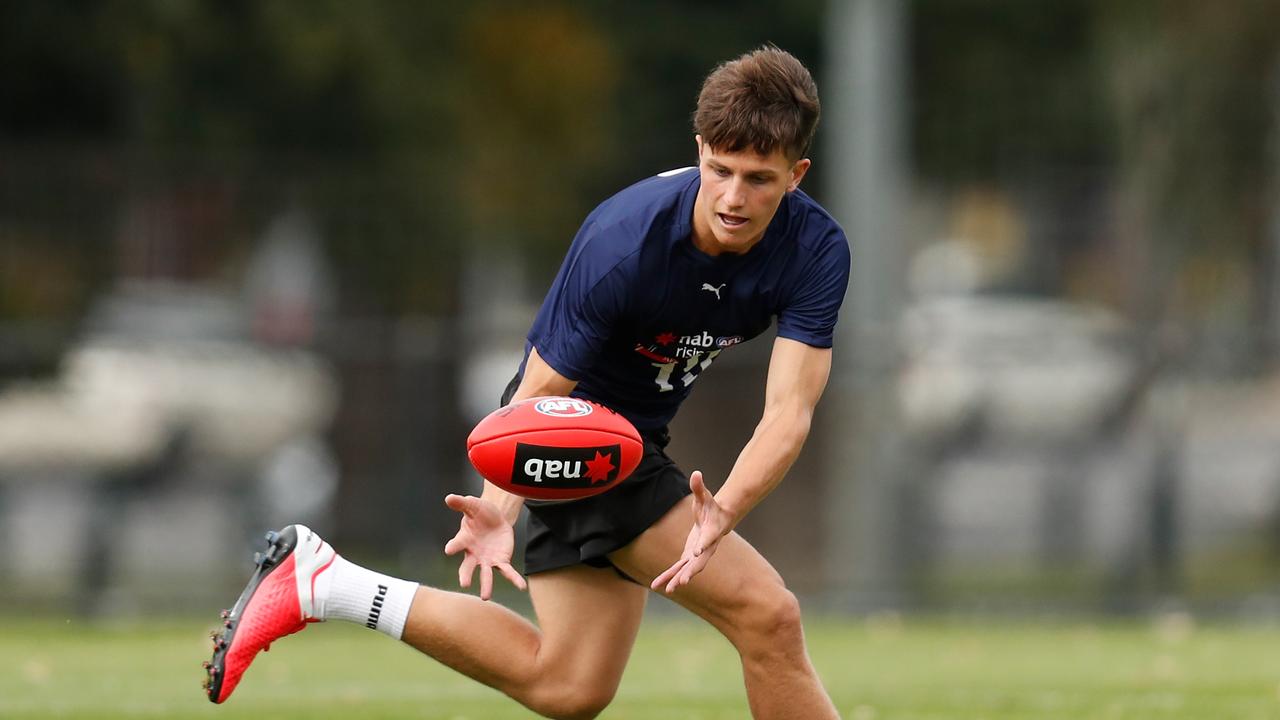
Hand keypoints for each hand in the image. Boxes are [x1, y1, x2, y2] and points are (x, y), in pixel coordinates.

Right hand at [444, 494, 526, 599]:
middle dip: (466, 575)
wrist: (496, 517)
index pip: (457, 544)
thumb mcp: (472, 505)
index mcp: (464, 540)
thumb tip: (448, 497)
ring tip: (485, 597)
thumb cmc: (480, 513)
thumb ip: (461, 503)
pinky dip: (514, 579)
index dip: (453, 546)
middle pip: (468, 566)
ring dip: (486, 585)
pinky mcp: (501, 561)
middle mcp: (474, 554)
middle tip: (464, 584)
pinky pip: (508, 572)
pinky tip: (522, 587)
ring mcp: (487, 560)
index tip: (448, 550)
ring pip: (486, 574)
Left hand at [651, 471, 731, 593]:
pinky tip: (657, 585)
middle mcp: (706, 547)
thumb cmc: (712, 506)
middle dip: (690, 572)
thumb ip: (700, 487)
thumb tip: (696, 473)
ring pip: (687, 570)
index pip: (708, 539)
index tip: (696, 551)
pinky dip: (668, 577)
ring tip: (667, 590)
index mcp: (711, 532)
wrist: (719, 519)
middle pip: (699, 562)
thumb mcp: (705, 495)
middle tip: (682, 582)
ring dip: (677, 579)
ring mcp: (697, 554)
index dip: (703, 544)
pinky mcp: (689, 557)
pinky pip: (678, 569)